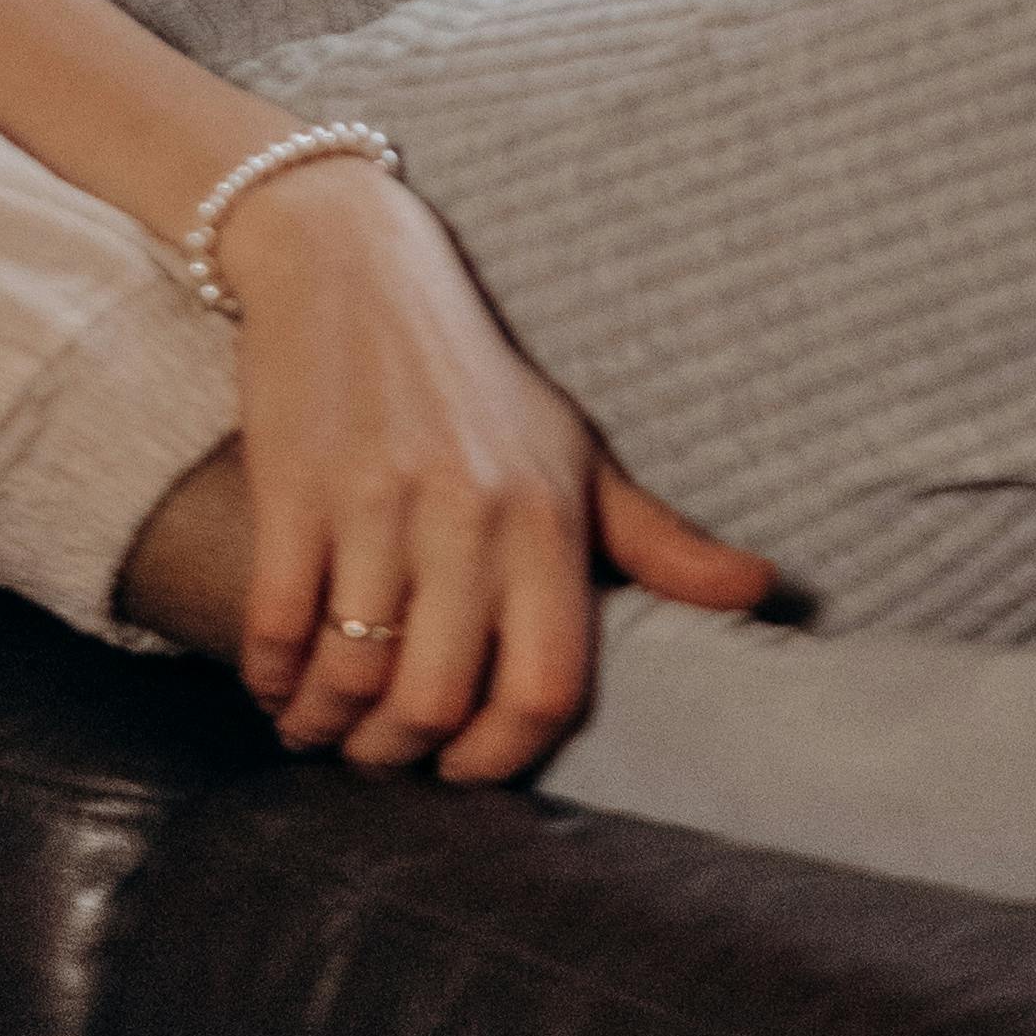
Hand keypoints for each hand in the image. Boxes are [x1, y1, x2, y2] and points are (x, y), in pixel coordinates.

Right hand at [219, 157, 770, 785]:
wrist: (354, 266)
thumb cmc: (475, 382)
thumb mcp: (574, 453)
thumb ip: (659, 539)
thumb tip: (765, 592)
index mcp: (547, 517)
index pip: (544, 689)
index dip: (498, 758)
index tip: (462, 770)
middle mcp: (470, 513)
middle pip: (435, 701)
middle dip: (394, 753)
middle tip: (376, 752)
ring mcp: (378, 501)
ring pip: (351, 674)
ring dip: (324, 723)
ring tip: (317, 724)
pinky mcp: (296, 487)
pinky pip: (280, 624)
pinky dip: (270, 677)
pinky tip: (276, 681)